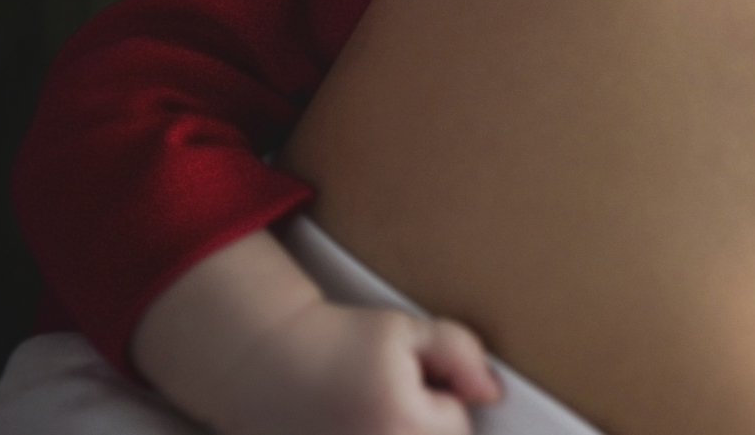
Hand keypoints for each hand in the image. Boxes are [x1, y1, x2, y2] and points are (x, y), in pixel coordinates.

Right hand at [134, 230, 500, 434]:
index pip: (457, 424)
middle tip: (384, 400)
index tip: (406, 380)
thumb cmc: (334, 341)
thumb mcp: (404, 329)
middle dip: (421, 424)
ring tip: (365, 417)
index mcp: (403, 424)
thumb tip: (491, 392)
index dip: (439, 398)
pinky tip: (348, 427)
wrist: (263, 362)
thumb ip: (460, 352)